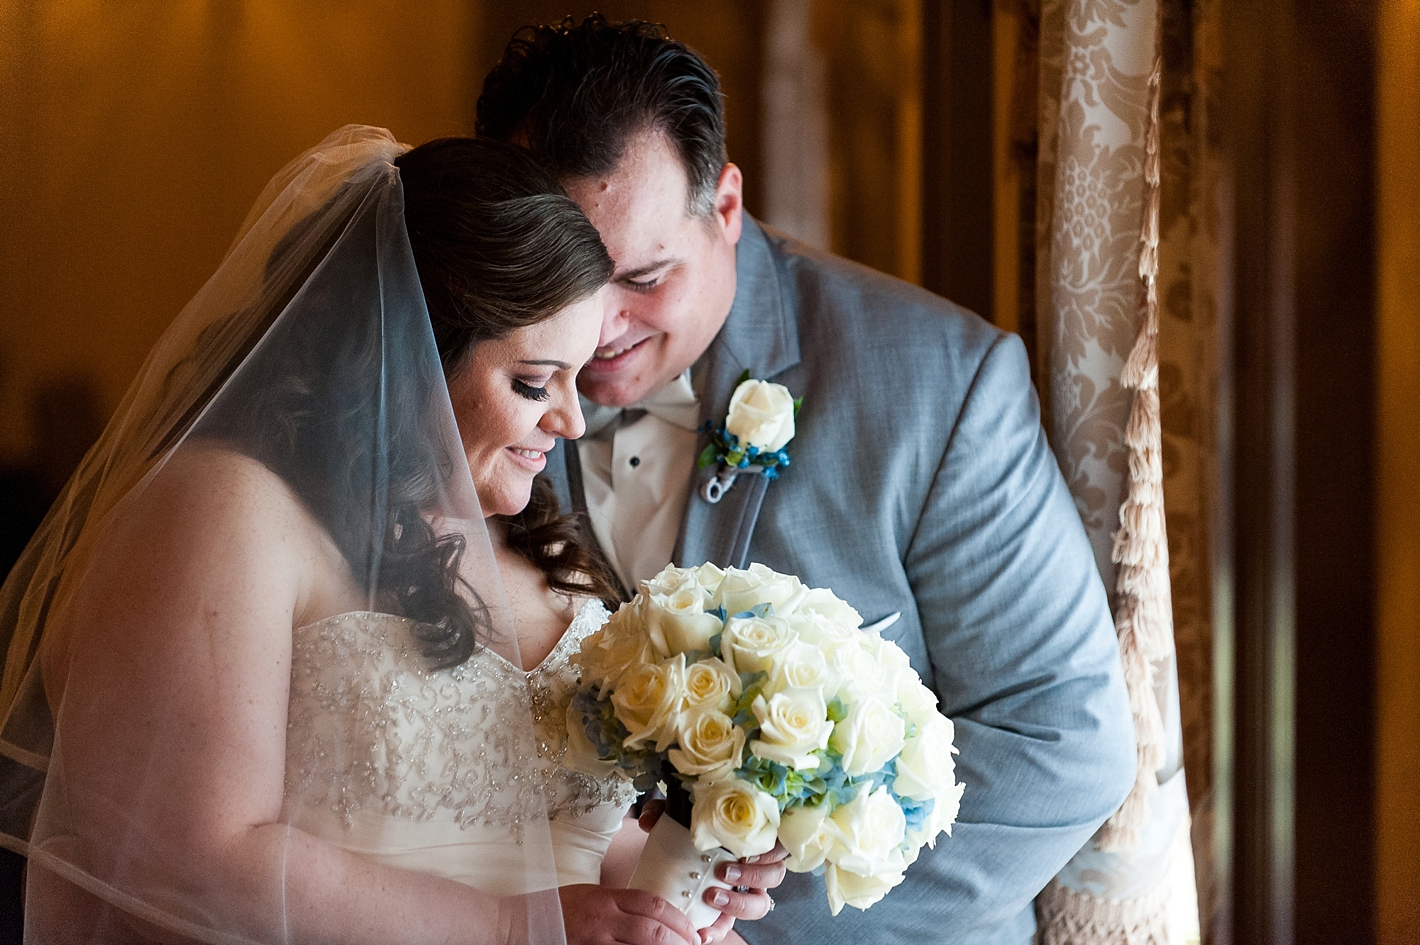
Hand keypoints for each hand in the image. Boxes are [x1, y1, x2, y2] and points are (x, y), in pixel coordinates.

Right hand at [559, 884, 699, 944]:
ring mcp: (595, 941)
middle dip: (678, 939)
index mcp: (606, 899)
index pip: (651, 903)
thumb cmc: (557, 909)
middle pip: (652, 930)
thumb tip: (652, 914)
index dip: (677, 917)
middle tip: (693, 944)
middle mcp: (603, 919)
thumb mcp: (591, 895)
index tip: (691, 928)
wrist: (523, 922)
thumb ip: (619, 903)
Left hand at [639, 802, 786, 944]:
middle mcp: (754, 867)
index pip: (777, 842)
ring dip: (739, 904)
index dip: (770, 849)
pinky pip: (728, 926)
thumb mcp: (677, 818)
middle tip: (724, 872)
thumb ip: (664, 812)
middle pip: (774, 874)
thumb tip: (647, 820)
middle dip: (753, 876)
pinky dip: (716, 930)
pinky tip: (701, 932)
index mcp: (751, 840)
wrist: (671, 858)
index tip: (747, 849)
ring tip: (712, 897)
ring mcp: (743, 893)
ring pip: (760, 904)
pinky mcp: (726, 914)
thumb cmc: (686, 833)